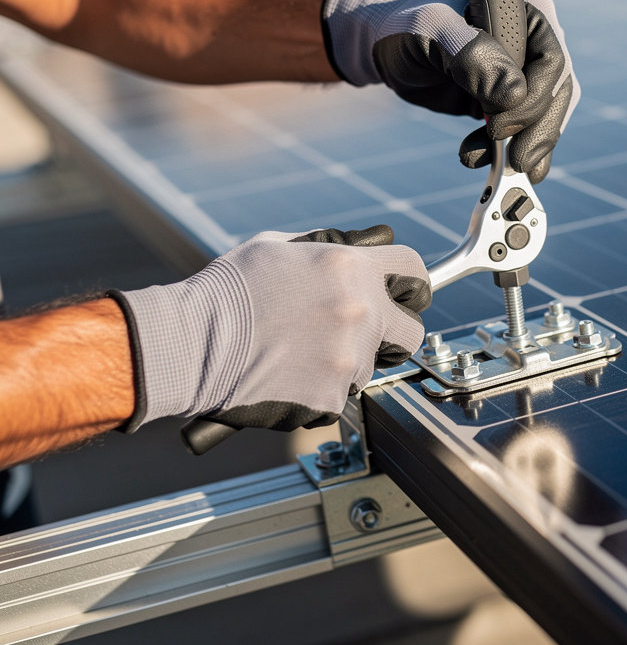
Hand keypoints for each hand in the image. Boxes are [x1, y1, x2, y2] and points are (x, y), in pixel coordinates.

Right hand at [110, 226, 429, 432]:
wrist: (192, 344)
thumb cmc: (228, 292)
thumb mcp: (281, 249)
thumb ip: (331, 250)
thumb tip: (362, 249)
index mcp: (350, 268)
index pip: (415, 271)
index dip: (411, 284)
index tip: (407, 294)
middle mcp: (360, 311)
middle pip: (411, 331)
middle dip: (393, 333)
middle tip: (365, 334)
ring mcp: (349, 357)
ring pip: (370, 366)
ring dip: (346, 361)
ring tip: (299, 352)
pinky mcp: (331, 395)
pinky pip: (340, 394)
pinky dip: (320, 389)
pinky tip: (288, 374)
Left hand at [321, 0, 579, 182]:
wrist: (385, 48)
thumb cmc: (406, 26)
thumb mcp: (432, 30)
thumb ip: (472, 55)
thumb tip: (513, 94)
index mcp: (526, 11)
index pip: (551, 61)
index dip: (535, 98)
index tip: (500, 125)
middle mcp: (533, 41)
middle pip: (556, 94)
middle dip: (537, 132)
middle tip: (516, 164)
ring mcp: (523, 73)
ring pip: (545, 118)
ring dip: (524, 147)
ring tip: (497, 169)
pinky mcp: (508, 101)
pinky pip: (523, 131)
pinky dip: (510, 153)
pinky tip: (488, 165)